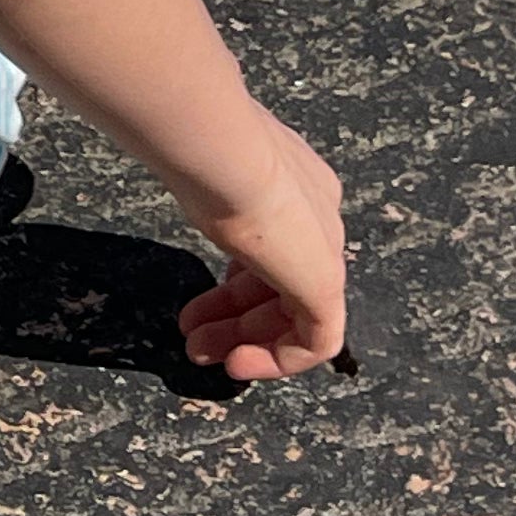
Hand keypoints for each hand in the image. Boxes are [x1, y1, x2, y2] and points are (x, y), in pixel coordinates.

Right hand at [171, 109, 347, 383]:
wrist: (225, 153)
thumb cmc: (207, 155)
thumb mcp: (210, 179)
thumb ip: (215, 194)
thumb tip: (189, 185)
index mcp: (298, 187)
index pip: (275, 247)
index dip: (236, 281)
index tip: (202, 300)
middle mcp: (318, 218)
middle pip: (280, 284)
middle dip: (233, 318)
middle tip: (192, 336)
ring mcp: (325, 250)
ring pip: (294, 313)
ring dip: (244, 340)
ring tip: (199, 351)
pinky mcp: (326, 285)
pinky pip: (316, 339)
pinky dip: (278, 359)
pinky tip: (237, 362)